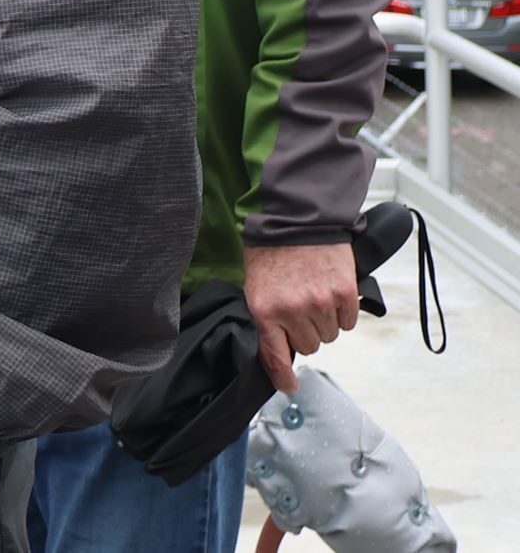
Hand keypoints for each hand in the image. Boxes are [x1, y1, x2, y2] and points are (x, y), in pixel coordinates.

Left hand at [245, 240, 359, 393]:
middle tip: (299, 305)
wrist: (296, 218)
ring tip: (314, 293)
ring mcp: (320, 303)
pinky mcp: (345, 294)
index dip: (283, 377)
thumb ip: (267, 317)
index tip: (288, 386)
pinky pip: (348, 321)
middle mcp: (293, 311)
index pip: (275, 356)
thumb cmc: (272, 250)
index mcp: (265, 309)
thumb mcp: (256, 284)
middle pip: (309, 346)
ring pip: (330, 335)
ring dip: (324, 320)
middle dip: (305, 331)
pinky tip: (331, 291)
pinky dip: (342, 311)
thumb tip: (279, 347)